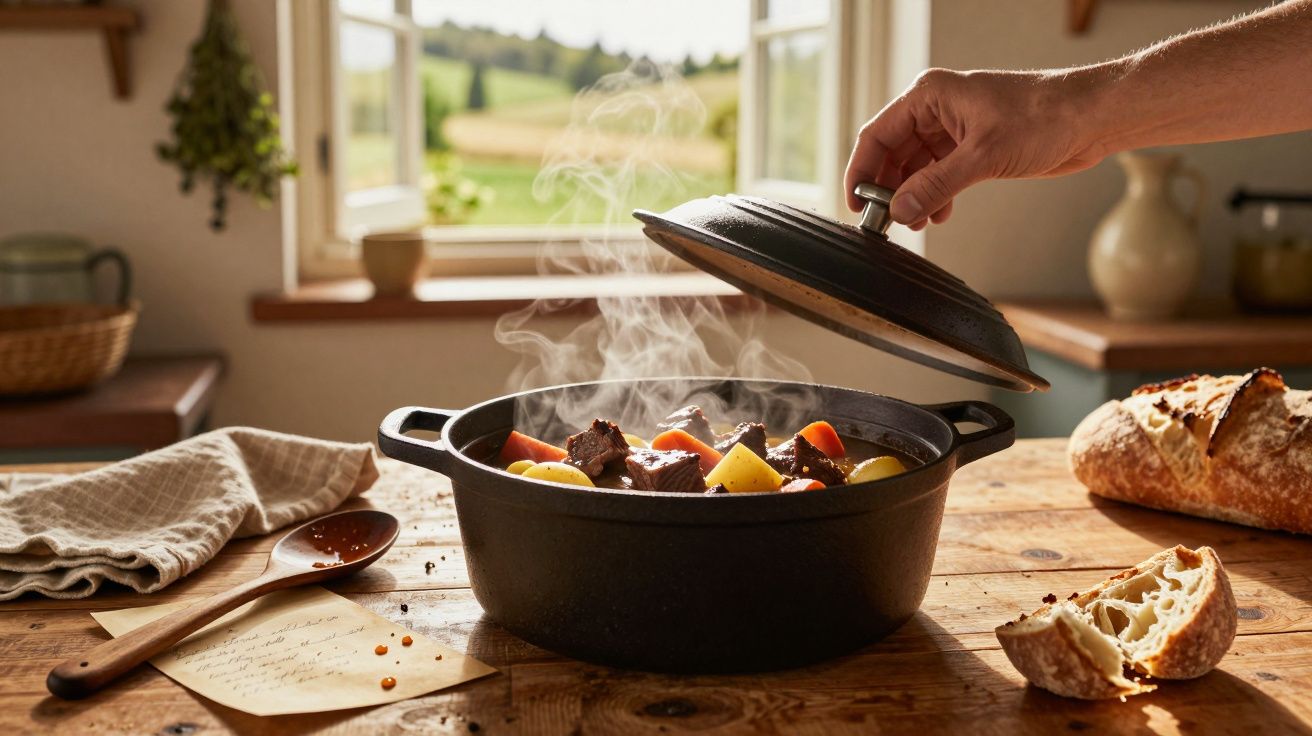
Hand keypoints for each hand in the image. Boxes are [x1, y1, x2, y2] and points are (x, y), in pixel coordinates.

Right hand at [844, 68, 1108, 228]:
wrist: (1090, 118)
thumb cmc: (1043, 116)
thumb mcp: (983, 156)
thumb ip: (937, 185)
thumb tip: (901, 211)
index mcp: (929, 96)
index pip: (877, 135)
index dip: (861, 171)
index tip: (856, 204)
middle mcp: (936, 111)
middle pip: (892, 154)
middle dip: (888, 189)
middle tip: (887, 222)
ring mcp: (953, 130)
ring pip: (914, 168)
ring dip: (911, 196)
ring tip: (915, 223)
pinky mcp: (971, 148)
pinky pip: (937, 175)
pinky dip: (933, 196)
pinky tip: (938, 215)